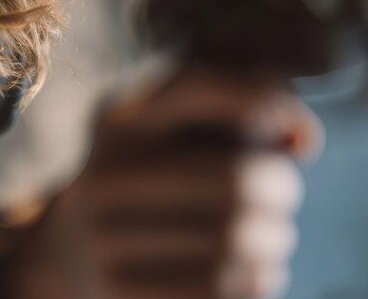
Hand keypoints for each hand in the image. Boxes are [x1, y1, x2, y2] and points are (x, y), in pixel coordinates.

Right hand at [10, 67, 322, 298]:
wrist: (68, 252)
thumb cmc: (153, 183)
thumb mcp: (174, 134)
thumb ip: (242, 111)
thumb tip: (299, 140)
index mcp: (119, 123)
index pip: (198, 88)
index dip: (267, 105)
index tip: (299, 139)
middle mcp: (104, 175)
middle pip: (236, 179)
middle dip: (282, 190)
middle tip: (281, 201)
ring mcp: (104, 237)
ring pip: (235, 243)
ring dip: (274, 243)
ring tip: (267, 241)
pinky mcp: (117, 289)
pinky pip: (220, 290)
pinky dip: (257, 282)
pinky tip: (251, 273)